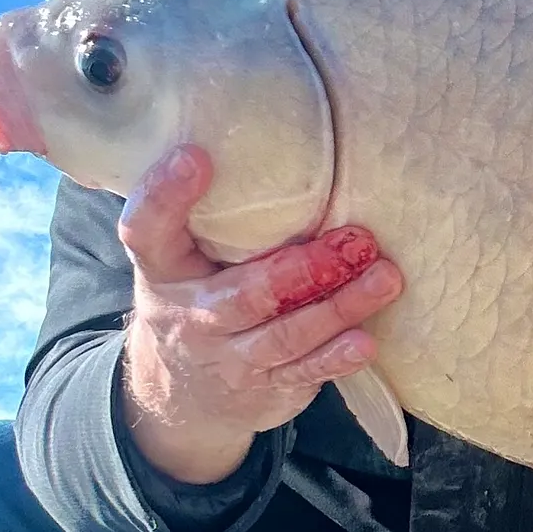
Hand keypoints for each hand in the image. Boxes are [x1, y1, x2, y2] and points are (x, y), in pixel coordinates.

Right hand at [118, 145, 402, 484]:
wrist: (179, 396)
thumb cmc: (199, 297)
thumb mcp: (185, 258)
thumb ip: (214, 215)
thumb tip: (276, 134)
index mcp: (164, 271)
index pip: (147, 232)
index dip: (165, 196)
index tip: (196, 156)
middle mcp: (191, 317)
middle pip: (244, 294)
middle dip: (303, 269)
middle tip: (356, 241)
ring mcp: (228, 358)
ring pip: (285, 335)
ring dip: (339, 306)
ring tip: (384, 277)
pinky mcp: (264, 387)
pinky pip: (302, 372)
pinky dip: (334, 358)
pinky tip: (366, 341)